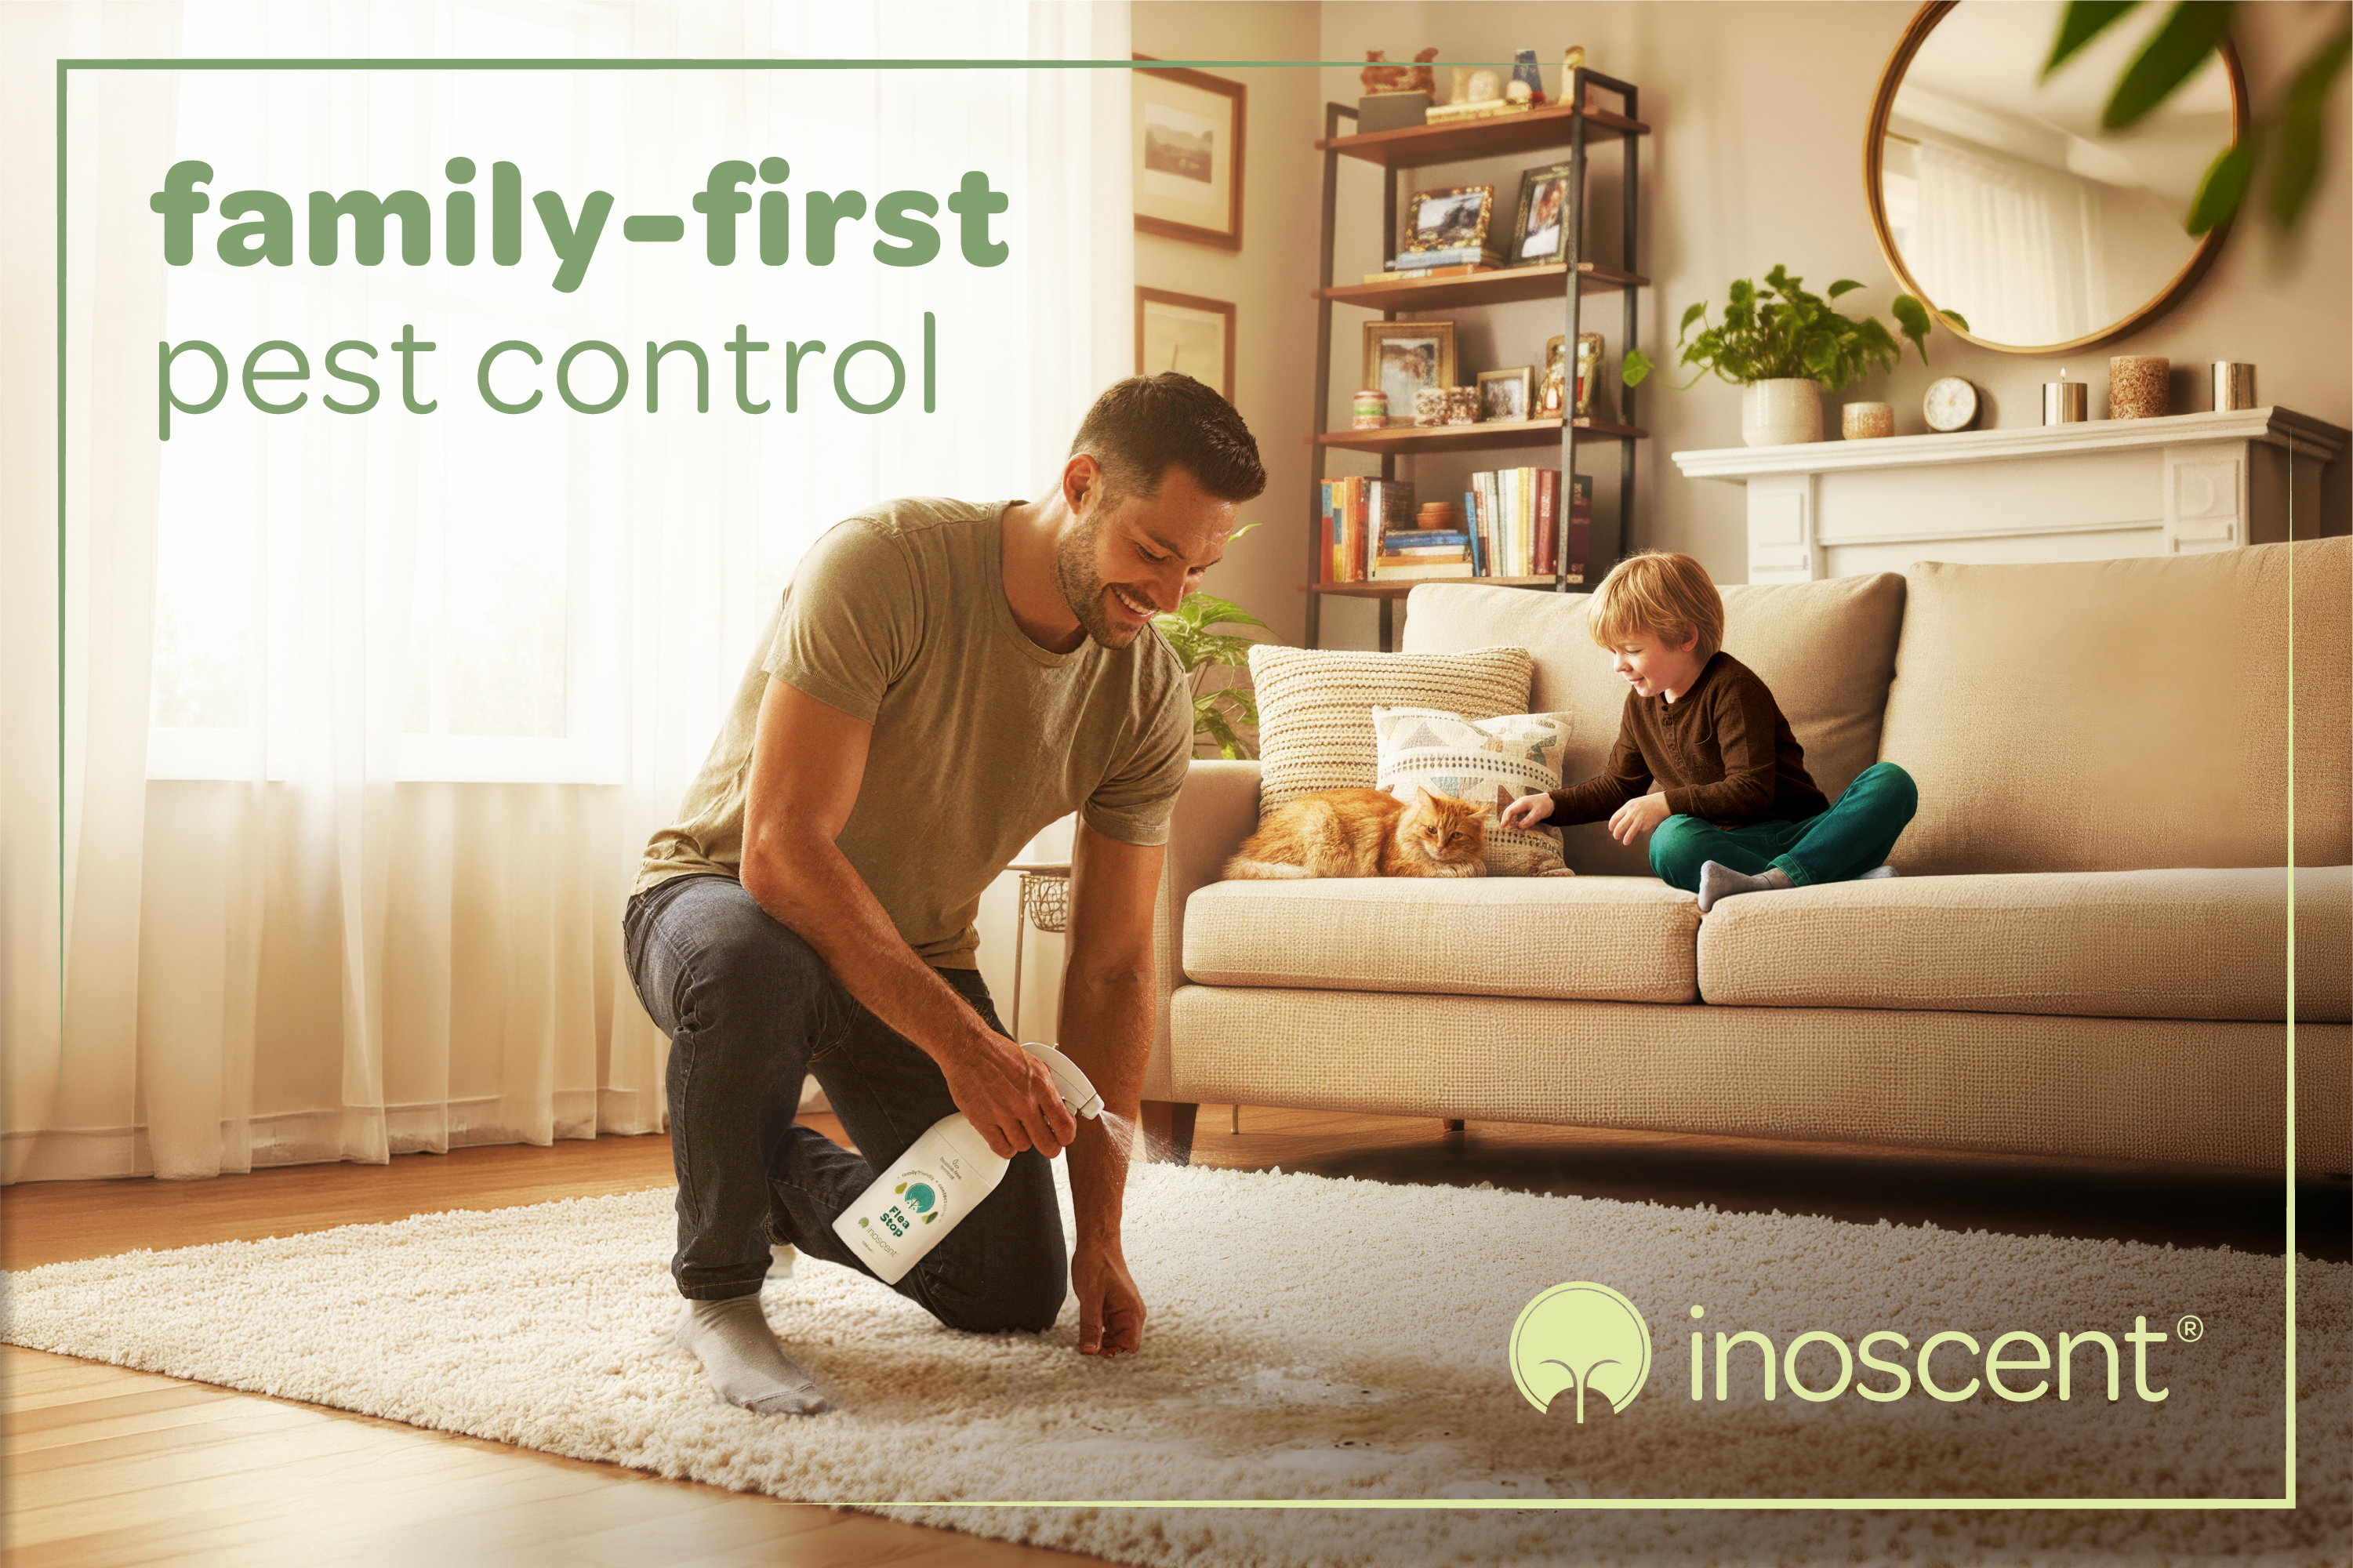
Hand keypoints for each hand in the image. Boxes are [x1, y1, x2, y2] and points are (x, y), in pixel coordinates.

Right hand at [937, 1035, 1076, 1159]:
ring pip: (1023, 1146)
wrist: (968, 1048)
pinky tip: (1006, 1137)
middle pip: (1047, 1144)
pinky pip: (1001, 1148)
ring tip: (1020, 1131)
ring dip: (1023, 1141)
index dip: (1066, 1136)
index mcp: (1041, 1086)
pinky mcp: (983, 1121)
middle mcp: (1024, 1101)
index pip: (1064, 1125)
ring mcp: (1003, 1113)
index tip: (1063, 1137)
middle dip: (1049, 1146)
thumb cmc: (997, 1053)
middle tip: (1046, 1142)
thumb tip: (1058, 1105)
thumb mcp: (1034, 1064)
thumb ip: (1047, 1087)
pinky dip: (1006, 1147)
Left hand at [1073, 1240, 1145, 1354]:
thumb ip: (1090, 1327)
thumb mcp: (1090, 1298)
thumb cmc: (1096, 1265)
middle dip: (1104, 1345)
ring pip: (1114, 1336)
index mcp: (1132, 1312)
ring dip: (1100, 1337)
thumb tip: (1089, 1352)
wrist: (1098, 1242)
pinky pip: (1110, 1326)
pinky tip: (1088, 1320)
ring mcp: (1125, 1310)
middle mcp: (1132, 1313)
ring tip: (1085, 1326)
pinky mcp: (1116, 1307)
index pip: (1129, 1346)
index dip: (1111, 1350)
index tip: (1092, 1345)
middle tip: (1084, 1337)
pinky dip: (1099, 1328)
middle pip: (1122, 1343)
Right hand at [1499, 792, 1553, 829]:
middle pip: (1508, 810)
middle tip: (1502, 828)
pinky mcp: (1523, 808)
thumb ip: (1529, 820)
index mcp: (1522, 803)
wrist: (1551, 800)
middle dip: (1504, 819)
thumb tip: (1520, 827)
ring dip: (1508, 819)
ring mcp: (1521, 805)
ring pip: (1511, 811)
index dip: (1505, 819)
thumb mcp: (1539, 813)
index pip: (1511, 811)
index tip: (1502, 826)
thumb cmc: (1545, 805)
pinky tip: (1513, 824)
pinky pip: (1515, 813)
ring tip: (1507, 827)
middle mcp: (1520, 803)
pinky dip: (1513, 818)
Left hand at [1608, 792, 1670, 844]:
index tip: (1611, 829)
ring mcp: (1639, 819)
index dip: (1612, 824)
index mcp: (1628, 806)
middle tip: (1616, 837)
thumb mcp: (1636, 803)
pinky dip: (1635, 836)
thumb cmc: (1649, 804)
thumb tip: (1620, 822)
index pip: (1615, 817)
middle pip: (1619, 826)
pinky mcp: (1646, 824)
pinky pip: (1638, 832)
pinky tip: (1634, 837)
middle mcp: (1632, 812)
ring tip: (1625, 842)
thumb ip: (1628, 811)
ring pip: (1628, 832)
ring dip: (1626, 839)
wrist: (1664, 802)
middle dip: (1616, 833)